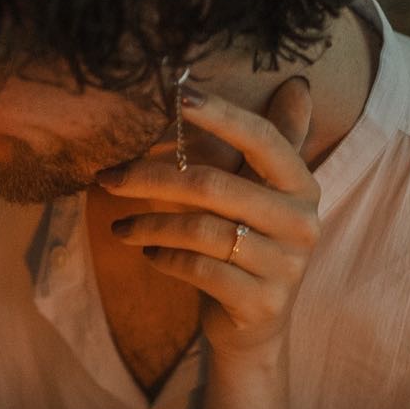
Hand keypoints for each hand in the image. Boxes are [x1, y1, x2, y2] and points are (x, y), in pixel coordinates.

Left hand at [98, 77, 320, 357]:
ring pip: (200, 231)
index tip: (177, 95)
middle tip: (107, 177)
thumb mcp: (261, 193)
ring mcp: (285, 266)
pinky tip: (148, 254)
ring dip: (148, 225)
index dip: (222, 115)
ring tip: (119, 228)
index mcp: (302, 187)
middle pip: (214, 186)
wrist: (254, 324)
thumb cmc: (248, 244)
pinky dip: (164, 258)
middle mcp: (302, 224)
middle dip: (150, 177)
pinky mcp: (260, 303)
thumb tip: (297, 84)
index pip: (264, 139)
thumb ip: (276, 142)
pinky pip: (198, 269)